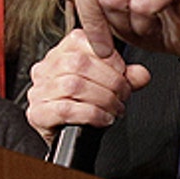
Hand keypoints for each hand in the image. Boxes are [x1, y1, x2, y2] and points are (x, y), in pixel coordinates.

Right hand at [25, 28, 151, 141]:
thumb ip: (125, 76)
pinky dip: (91, 114)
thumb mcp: (107, 85)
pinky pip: (66, 109)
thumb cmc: (83, 105)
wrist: (67, 136)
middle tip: (123, 94)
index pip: (83, 41)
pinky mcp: (37, 113)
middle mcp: (46, 68)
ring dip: (103, 98)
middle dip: (110, 81)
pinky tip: (103, 118)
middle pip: (79, 64)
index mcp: (61, 52)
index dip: (108, 57)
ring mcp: (38, 90)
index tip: (122, 73)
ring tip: (116, 108)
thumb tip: (142, 74)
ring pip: (73, 85)